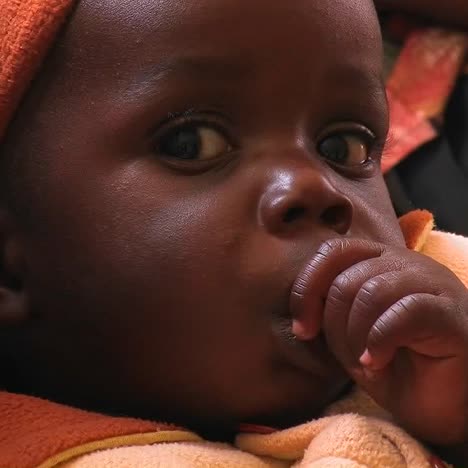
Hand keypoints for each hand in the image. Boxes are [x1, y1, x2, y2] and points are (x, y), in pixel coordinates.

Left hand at [294, 238, 467, 445]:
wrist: (442, 403)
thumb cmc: (394, 365)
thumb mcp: (349, 334)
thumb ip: (329, 310)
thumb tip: (302, 309)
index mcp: (379, 261)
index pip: (332, 251)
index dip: (307, 288)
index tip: (302, 330)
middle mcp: (405, 263)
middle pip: (346, 279)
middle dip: (334, 325)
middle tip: (348, 356)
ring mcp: (432, 283)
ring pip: (371, 292)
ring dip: (357, 335)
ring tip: (367, 360)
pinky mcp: (450, 312)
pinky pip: (403, 312)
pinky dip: (380, 341)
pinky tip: (378, 362)